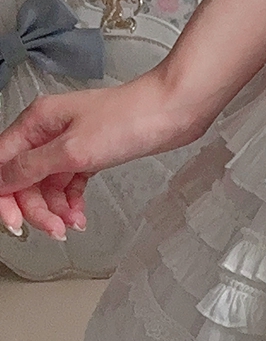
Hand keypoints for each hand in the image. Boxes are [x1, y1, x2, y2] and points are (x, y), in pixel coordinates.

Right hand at [0, 69, 210, 241]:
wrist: (173, 110)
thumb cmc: (130, 118)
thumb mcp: (73, 150)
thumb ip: (32, 167)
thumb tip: (0, 181)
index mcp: (36, 122)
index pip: (2, 165)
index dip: (5, 197)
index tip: (14, 224)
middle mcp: (48, 131)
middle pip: (24, 178)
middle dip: (35, 208)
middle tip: (52, 230)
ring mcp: (70, 142)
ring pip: (47, 184)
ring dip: (54, 208)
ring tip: (69, 225)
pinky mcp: (91, 152)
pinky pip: (70, 182)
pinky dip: (71, 200)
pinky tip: (78, 215)